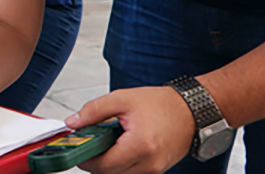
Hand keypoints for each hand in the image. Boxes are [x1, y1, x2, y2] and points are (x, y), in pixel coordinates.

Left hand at [67, 86, 195, 173]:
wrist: (191, 110)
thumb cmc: (161, 104)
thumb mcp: (122, 99)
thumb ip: (94, 111)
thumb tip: (74, 123)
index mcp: (140, 145)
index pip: (104, 165)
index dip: (86, 159)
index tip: (76, 150)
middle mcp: (149, 163)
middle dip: (95, 162)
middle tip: (87, 145)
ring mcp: (154, 169)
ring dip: (108, 164)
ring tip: (104, 144)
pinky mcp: (156, 170)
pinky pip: (132, 173)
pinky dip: (121, 164)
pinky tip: (118, 147)